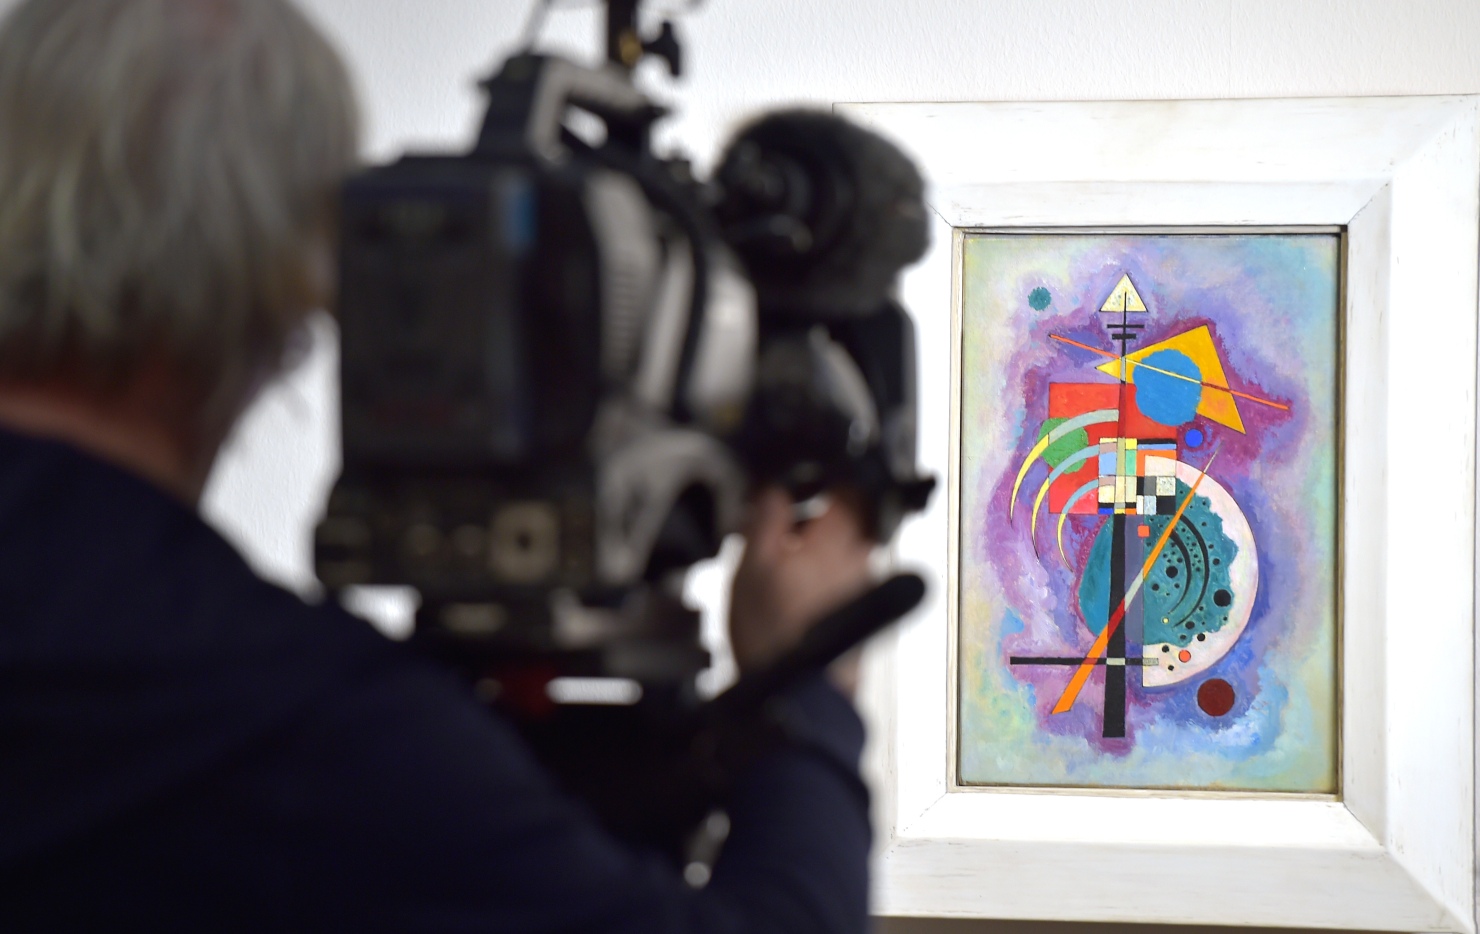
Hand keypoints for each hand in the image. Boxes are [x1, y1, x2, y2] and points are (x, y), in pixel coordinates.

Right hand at [728, 487, 875, 695]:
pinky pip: (839, 577)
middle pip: (844, 515)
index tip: (798, 483)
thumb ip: (767, 515)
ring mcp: (865, 585)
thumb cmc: (773, 634)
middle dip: (810, 517)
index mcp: (840, 537)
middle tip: (776, 533)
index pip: (849, 483)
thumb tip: (774, 486)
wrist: (796, 692)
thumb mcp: (752, 563)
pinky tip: (789, 598)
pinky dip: (816, 577)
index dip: (822, 476)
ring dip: (811, 550)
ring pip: (840, 547)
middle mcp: (862, 557)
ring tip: (777, 572)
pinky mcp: (860, 610)